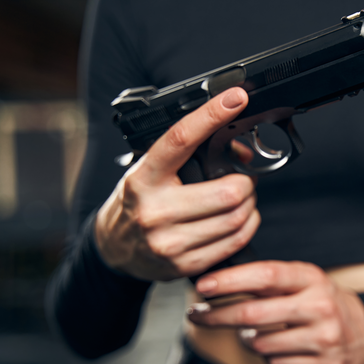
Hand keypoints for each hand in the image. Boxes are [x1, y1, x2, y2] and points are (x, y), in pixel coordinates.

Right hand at [94, 87, 260, 280]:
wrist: (113, 248)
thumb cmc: (137, 202)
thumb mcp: (149, 170)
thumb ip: (186, 158)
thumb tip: (239, 151)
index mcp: (144, 178)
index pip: (180, 139)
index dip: (212, 115)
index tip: (236, 98)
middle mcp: (154, 210)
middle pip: (227, 192)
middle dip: (246, 182)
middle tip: (243, 179)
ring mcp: (169, 241)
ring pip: (236, 218)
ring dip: (250, 205)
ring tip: (241, 199)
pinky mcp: (183, 265)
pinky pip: (234, 243)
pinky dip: (246, 227)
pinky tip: (238, 220)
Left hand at [187, 261, 363, 363]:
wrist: (363, 333)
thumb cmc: (319, 302)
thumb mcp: (301, 281)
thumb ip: (267, 279)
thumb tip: (217, 280)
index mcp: (310, 278)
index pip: (265, 275)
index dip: (230, 281)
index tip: (203, 286)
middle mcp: (319, 306)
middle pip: (253, 314)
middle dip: (217, 316)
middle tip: (197, 315)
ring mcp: (324, 337)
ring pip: (260, 343)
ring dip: (248, 339)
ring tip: (254, 333)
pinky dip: (269, 357)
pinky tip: (280, 348)